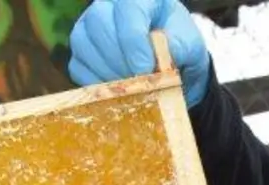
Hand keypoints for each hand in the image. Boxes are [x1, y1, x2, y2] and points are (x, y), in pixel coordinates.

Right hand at [67, 0, 210, 107]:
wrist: (170, 61)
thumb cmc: (179, 47)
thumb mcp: (190, 46)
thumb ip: (179, 50)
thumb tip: (160, 65)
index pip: (128, 9)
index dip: (135, 42)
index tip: (148, 70)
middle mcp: (108, 5)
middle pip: (99, 24)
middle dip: (120, 61)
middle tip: (140, 85)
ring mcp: (89, 26)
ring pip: (84, 45)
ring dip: (108, 74)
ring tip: (132, 90)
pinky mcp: (80, 51)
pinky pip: (78, 66)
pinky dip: (97, 84)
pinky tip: (119, 93)